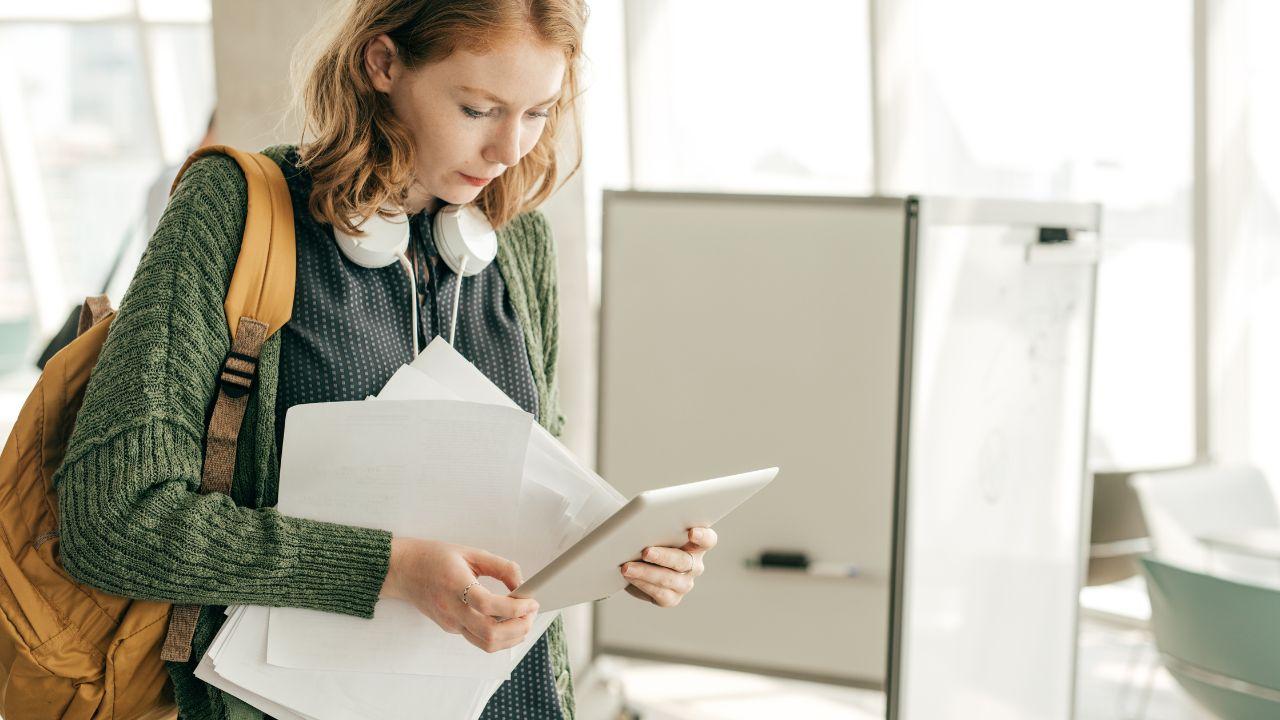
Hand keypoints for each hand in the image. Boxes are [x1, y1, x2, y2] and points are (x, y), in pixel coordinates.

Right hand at [380, 537, 538, 652]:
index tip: (531, 601)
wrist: (404, 570)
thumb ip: (500, 567)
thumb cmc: (435, 558)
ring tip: (524, 619)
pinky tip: (509, 621)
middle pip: (490, 634)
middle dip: (519, 627)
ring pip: (486, 644)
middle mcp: (451, 610)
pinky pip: (479, 640)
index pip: (488, 606)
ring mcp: (450, 623)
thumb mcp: (471, 552)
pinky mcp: (451, 628)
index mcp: (455, 585)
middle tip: (531, 613)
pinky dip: (500, 635)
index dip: (515, 608)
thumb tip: (522, 585)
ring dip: (512, 637)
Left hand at [620, 527, 717, 607]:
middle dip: (663, 556)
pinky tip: (630, 577)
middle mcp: (695, 564)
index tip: (691, 532)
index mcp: (697, 543)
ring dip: (646, 572)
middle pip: (684, 561)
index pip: (708, 539)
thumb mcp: (655, 529)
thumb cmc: (649, 538)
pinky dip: (642, 584)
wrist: (636, 561)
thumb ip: (657, 525)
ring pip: (669, 579)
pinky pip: (659, 593)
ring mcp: (685, 583)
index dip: (703, 536)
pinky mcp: (671, 598)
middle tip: (645, 552)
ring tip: (627, 567)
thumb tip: (642, 524)